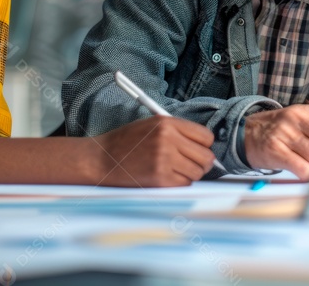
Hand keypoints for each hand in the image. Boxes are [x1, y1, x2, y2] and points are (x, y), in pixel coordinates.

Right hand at [92, 116, 216, 186]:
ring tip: (178, 169)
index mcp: (167, 124)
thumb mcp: (152, 125)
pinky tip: (168, 176)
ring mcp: (164, 160)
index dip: (205, 144)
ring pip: (198, 172)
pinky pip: (185, 183)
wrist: (102, 159)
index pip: (206, 136)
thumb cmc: (127, 142)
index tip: (200, 148)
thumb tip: (204, 144)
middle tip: (194, 163)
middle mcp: (168, 140)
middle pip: (206, 156)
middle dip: (203, 161)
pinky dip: (181, 182)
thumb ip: (178, 131)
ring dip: (192, 173)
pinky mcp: (160, 179)